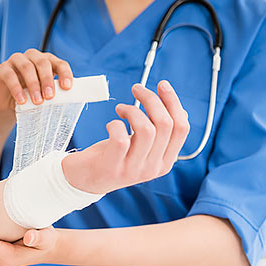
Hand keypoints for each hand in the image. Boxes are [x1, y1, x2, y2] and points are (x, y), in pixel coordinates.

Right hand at [0, 49, 73, 113]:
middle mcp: (32, 57)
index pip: (59, 64)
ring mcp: (16, 61)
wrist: (5, 105)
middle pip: (43, 62)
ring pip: (27, 67)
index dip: (64, 74)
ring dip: (34, 84)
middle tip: (50, 96)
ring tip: (37, 101)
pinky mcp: (2, 69)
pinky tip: (21, 100)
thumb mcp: (43, 96)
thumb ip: (52, 95)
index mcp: (47, 62)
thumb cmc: (28, 99)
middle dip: (47, 80)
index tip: (67, 87)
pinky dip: (17, 88)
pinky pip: (10, 75)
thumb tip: (67, 103)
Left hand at [64, 80, 189, 194]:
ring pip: (146, 130)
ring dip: (133, 110)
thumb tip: (179, 110)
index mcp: (165, 162)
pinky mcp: (113, 167)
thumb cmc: (114, 156)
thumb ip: (159, 133)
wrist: (84, 180)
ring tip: (121, 108)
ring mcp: (133, 170)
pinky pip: (121, 139)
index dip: (173, 102)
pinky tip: (111, 124)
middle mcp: (153, 168)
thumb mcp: (142, 146)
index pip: (182, 128)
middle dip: (152, 99)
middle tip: (136, 89)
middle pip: (165, 124)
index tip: (161, 85)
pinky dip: (115, 124)